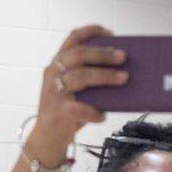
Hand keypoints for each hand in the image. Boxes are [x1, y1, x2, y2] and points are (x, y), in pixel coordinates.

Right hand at [28, 25, 128, 163]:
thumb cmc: (67, 112)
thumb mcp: (78, 91)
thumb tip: (124, 73)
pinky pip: (79, 108)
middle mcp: (53, 73)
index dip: (91, 32)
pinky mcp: (57, 111)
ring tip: (124, 78)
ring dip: (105, 77)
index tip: (111, 33)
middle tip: (123, 56)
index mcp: (58, 64)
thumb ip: (92, 81)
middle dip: (103, 54)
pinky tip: (103, 116)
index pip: (72, 39)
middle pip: (78, 55)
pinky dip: (94, 112)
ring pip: (80, 77)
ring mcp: (53, 92)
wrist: (47, 139)